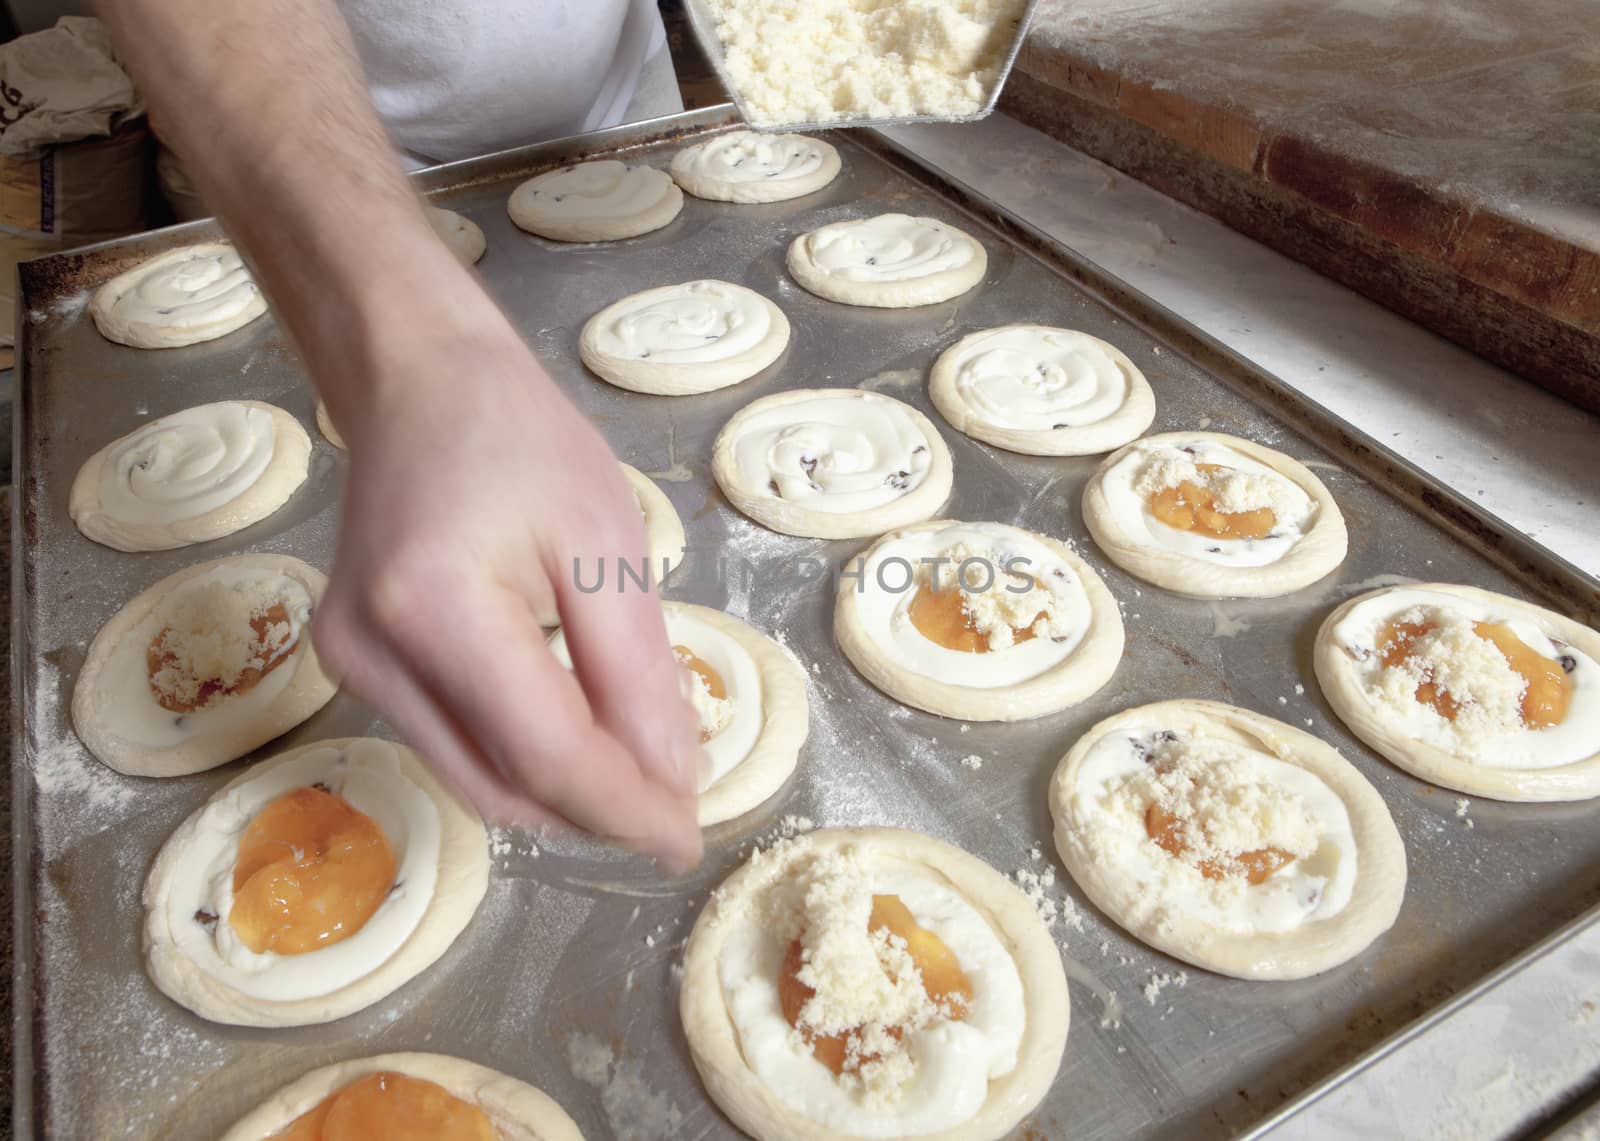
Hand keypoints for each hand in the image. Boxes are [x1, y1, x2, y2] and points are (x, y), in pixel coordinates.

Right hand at [311, 292, 703, 869]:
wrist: (416, 383)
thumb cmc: (521, 440)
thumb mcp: (607, 542)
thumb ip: (637, 673)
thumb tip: (670, 781)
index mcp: (436, 608)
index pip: (547, 755)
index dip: (625, 809)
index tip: (689, 839)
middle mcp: (371, 653)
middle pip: (504, 788)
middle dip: (597, 812)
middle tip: (675, 804)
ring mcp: (347, 665)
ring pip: (474, 782)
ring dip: (560, 795)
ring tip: (634, 770)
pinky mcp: (347, 666)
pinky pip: (450, 747)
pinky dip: (518, 759)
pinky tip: (572, 734)